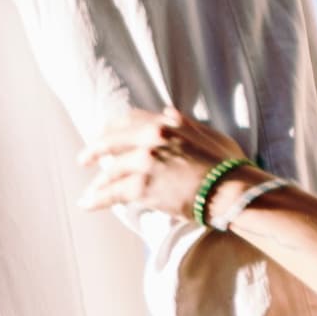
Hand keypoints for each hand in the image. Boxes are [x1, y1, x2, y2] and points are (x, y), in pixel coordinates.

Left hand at [76, 108, 251, 222]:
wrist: (232, 190)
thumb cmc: (227, 164)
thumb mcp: (209, 134)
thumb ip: (185, 123)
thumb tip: (168, 111)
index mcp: (165, 123)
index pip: (129, 119)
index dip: (113, 128)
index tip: (105, 134)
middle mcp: (150, 138)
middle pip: (109, 141)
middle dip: (93, 151)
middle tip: (84, 160)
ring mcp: (143, 161)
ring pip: (110, 172)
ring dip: (98, 183)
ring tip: (90, 190)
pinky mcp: (141, 186)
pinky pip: (110, 193)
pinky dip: (96, 199)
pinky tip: (87, 204)